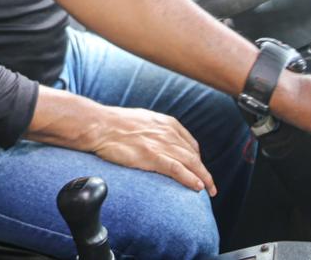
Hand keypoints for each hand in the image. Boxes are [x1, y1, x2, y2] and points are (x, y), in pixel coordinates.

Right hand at [87, 105, 216, 194]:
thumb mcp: (142, 119)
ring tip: (210, 190)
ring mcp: (161, 144)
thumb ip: (155, 129)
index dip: (197, 159)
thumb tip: (158, 140)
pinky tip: (198, 187)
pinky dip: (190, 179)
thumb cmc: (114, 123)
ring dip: (204, 178)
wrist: (99, 124)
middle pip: (194, 155)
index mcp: (166, 123)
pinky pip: (178, 170)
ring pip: (191, 164)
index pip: (190, 144)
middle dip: (205, 172)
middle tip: (211, 185)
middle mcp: (168, 132)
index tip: (198, 169)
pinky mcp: (152, 156)